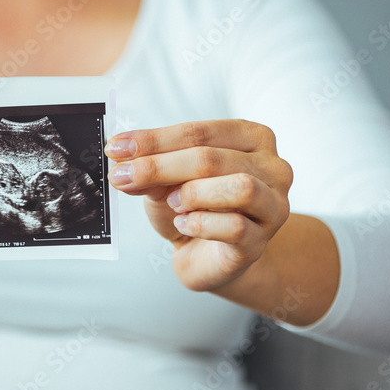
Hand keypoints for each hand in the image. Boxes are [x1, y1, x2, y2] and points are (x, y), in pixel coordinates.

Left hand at [106, 120, 292, 292]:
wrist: (208, 257)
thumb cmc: (194, 209)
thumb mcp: (166, 183)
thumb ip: (151, 171)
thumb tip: (122, 163)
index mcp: (251, 138)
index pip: (200, 132)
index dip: (154, 140)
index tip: (116, 147)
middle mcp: (272, 167)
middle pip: (212, 158)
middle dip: (160, 166)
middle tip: (123, 176)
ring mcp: (273, 205)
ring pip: (239, 187)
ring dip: (193, 193)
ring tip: (173, 203)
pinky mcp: (261, 241)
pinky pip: (235, 227)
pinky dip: (200, 223)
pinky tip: (184, 224)